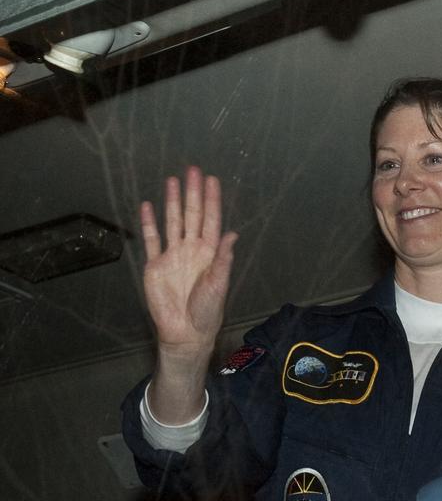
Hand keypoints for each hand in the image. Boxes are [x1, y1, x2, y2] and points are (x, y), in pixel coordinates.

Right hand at [139, 166, 236, 360]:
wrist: (184, 331)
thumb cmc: (207, 310)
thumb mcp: (219, 284)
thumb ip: (223, 259)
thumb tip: (233, 234)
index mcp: (210, 252)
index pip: (211, 220)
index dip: (212, 200)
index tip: (212, 180)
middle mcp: (191, 249)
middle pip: (192, 215)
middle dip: (192, 193)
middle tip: (192, 170)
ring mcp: (172, 255)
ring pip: (172, 222)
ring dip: (172, 202)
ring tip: (172, 180)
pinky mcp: (155, 264)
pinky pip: (151, 239)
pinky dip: (149, 223)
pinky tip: (148, 205)